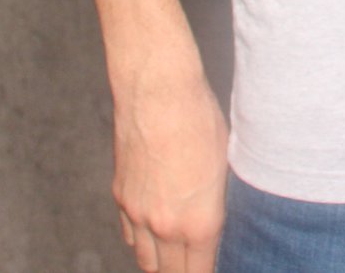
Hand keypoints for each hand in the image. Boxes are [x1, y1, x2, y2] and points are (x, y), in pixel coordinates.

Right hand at [110, 67, 229, 272]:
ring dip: (160, 263)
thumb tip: (215, 224)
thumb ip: (216, 205)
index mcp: (199, 223)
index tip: (211, 269)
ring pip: (145, 259)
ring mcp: (137, 213)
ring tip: (175, 258)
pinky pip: (129, 234)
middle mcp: (164, 226)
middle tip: (194, 265)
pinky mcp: (120, 195)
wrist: (158, 91)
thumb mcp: (224, 166)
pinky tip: (154, 232)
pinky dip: (141, 240)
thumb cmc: (199, 121)